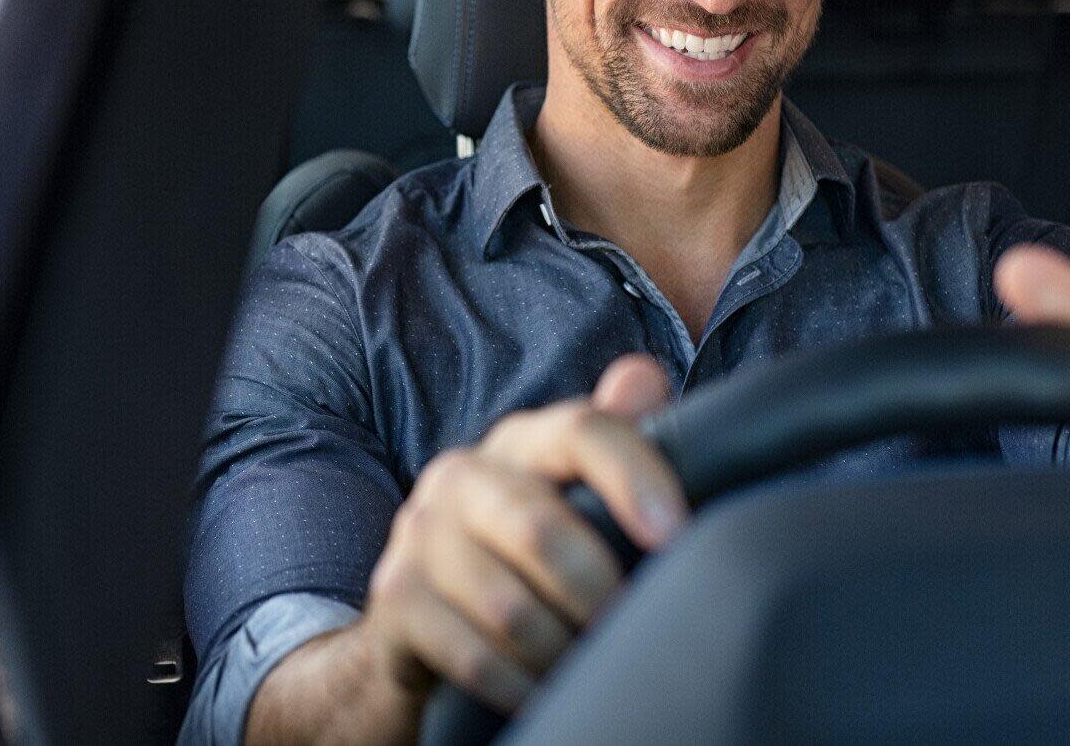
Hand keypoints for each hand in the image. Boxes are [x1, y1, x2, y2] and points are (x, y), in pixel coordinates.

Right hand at [358, 354, 684, 715]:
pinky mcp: (393, 597)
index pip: (581, 431)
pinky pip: (472, 655)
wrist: (419, 620)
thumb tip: (643, 377)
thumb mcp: (571, 494)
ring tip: (588, 666)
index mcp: (519, 442)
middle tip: (629, 628)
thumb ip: (614, 438)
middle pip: (540, 528)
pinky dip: (520, 685)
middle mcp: (461, 474)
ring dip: (562, 651)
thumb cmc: (523, 551)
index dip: (633, 474)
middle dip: (597, 590)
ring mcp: (419, 534)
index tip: (675, 534)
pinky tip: (543, 692)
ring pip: (509, 607)